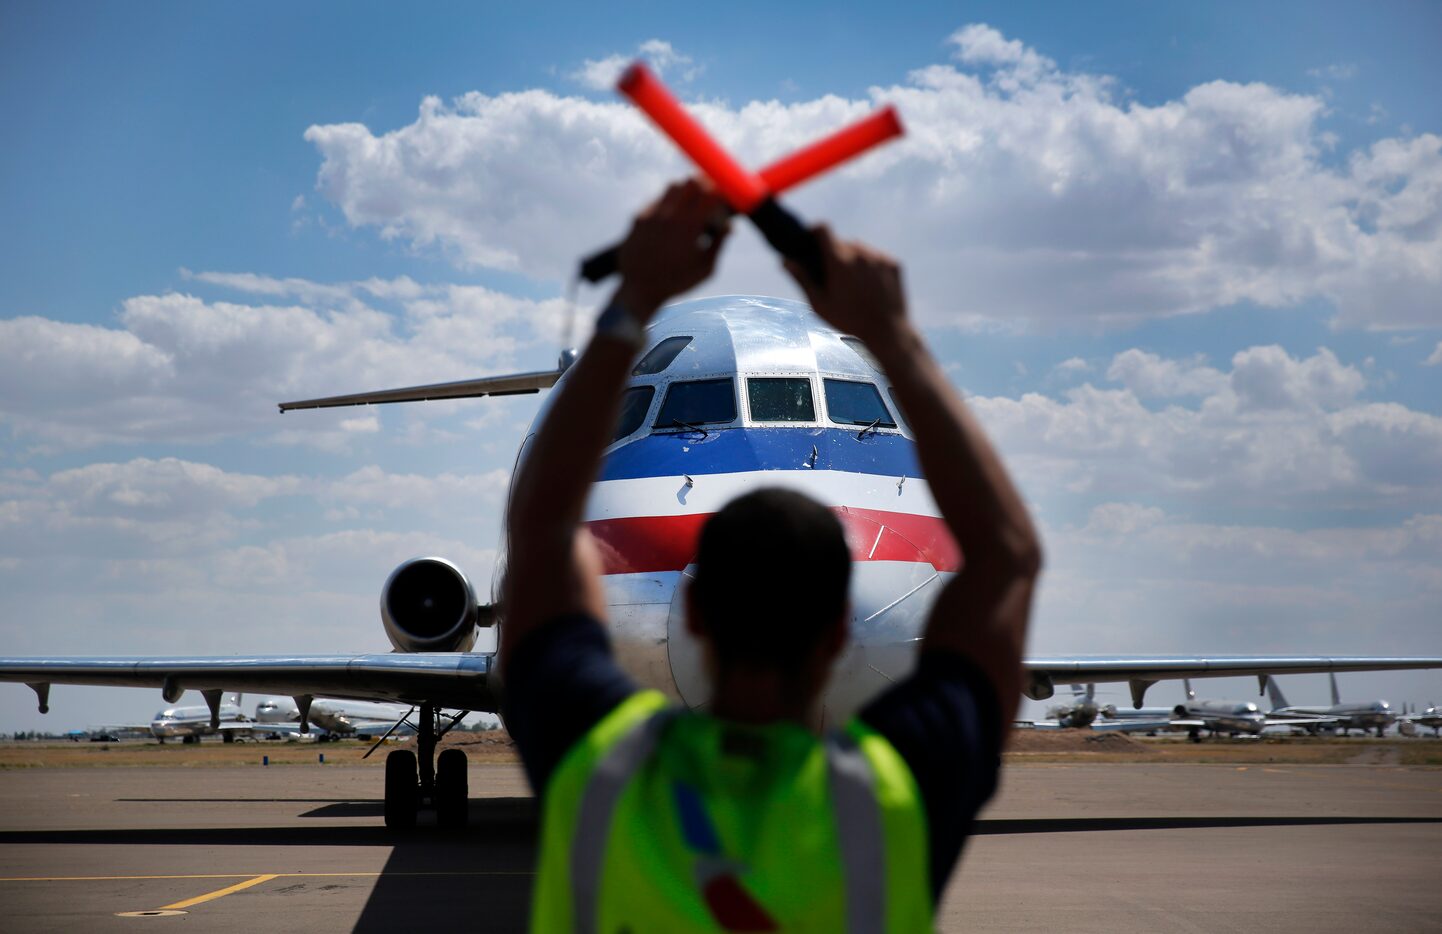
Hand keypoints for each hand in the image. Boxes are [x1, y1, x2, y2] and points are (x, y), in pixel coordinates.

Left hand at [615, 179, 731, 318]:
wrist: (640, 290)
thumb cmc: (677, 282)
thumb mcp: (706, 268)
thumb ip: (719, 243)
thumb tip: (730, 226)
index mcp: (690, 227)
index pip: (711, 193)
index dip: (721, 192)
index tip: (724, 198)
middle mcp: (670, 216)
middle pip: (692, 182)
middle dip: (703, 187)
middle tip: (708, 199)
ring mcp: (651, 214)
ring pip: (672, 186)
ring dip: (685, 192)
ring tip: (688, 209)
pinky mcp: (638, 218)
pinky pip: (656, 200)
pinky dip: (668, 204)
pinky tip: (670, 220)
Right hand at [782, 226, 910, 353]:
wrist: (887, 331)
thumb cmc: (849, 320)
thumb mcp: (820, 303)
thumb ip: (802, 279)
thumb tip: (785, 261)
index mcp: (839, 261)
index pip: (823, 229)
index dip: (815, 232)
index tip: (813, 240)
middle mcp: (860, 254)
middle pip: (841, 243)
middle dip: (835, 254)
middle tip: (835, 276)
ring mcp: (879, 257)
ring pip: (860, 248)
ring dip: (853, 258)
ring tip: (854, 284)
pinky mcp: (893, 263)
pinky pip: (876, 256)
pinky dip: (871, 265)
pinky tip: (870, 286)